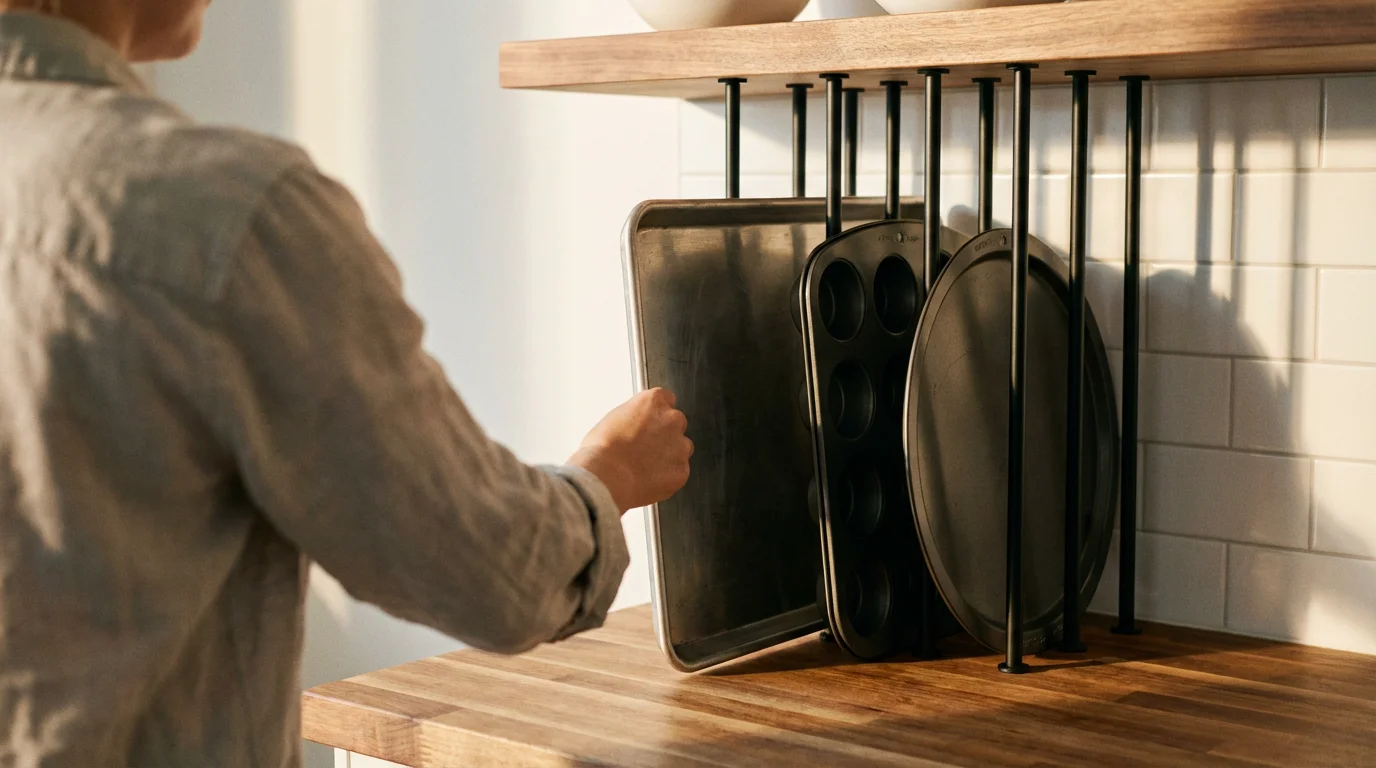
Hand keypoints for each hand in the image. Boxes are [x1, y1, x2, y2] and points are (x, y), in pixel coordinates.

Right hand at [569, 388, 692, 513]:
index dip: (658, 413)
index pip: (667, 399)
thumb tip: (637, 425)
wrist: (607, 476)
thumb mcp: (614, 419)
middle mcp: (671, 419)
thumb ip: (635, 416)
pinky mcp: (682, 469)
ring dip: (669, 455)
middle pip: (676, 423)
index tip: (652, 422)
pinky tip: (649, 478)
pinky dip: (668, 475)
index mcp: (653, 402)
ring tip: (645, 465)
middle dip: (665, 434)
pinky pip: (679, 470)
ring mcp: (680, 445)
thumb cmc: (603, 450)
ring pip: (682, 448)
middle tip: (646, 448)